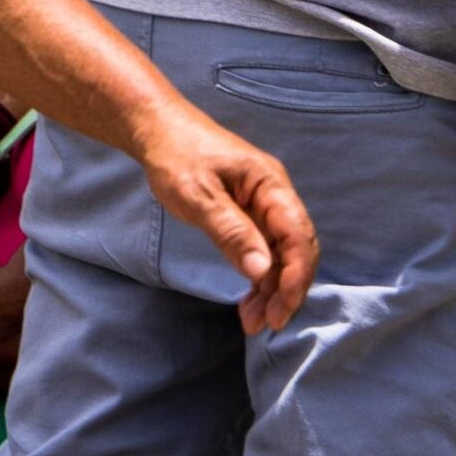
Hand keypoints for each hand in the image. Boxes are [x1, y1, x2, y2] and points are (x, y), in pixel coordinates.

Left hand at [139, 106, 318, 335]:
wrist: (158, 131)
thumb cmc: (177, 155)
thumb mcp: (198, 196)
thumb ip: (231, 231)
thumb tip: (262, 269)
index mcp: (270, 186)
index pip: (298, 235)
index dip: (295, 276)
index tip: (281, 309)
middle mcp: (274, 197)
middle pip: (296, 250)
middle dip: (286, 290)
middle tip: (268, 324)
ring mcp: (262, 207)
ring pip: (279, 256)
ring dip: (271, 290)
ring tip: (253, 322)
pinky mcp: (247, 216)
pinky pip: (262, 252)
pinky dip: (257, 278)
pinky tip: (249, 302)